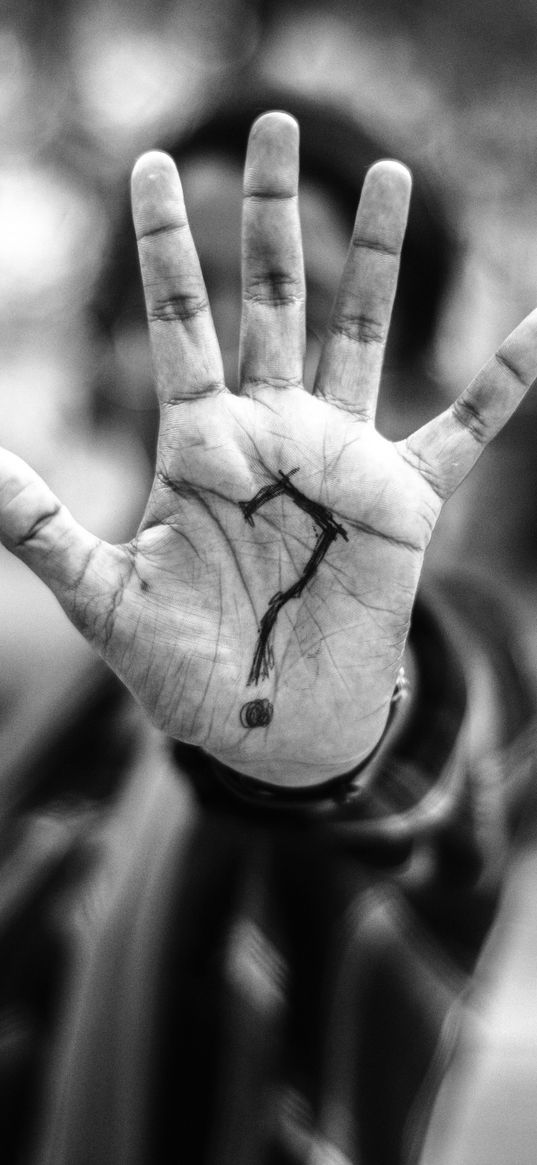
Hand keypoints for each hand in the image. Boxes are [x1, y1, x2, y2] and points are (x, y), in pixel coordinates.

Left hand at [1, 113, 535, 786]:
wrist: (267, 726)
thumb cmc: (184, 665)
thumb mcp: (101, 594)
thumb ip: (40, 527)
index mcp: (199, 443)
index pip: (179, 320)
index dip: (166, 243)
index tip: (152, 163)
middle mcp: (272, 433)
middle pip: (272, 300)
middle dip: (269, 215)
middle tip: (270, 123)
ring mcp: (342, 459)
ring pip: (360, 337)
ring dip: (373, 259)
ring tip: (385, 173)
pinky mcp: (403, 501)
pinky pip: (464, 431)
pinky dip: (503, 384)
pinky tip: (535, 328)